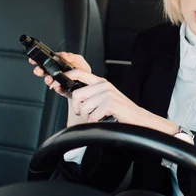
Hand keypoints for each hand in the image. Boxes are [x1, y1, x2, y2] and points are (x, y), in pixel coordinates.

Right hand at [28, 52, 90, 96]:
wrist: (90, 81)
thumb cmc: (82, 69)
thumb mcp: (78, 60)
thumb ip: (71, 56)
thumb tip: (63, 54)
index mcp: (57, 65)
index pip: (45, 62)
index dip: (37, 61)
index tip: (33, 60)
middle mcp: (55, 74)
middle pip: (44, 72)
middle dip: (39, 71)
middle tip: (38, 71)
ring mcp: (58, 82)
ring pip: (50, 82)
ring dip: (48, 80)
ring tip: (49, 79)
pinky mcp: (64, 90)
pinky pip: (59, 90)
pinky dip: (58, 89)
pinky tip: (57, 87)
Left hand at [64, 69, 182, 136]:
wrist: (137, 118)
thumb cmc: (120, 110)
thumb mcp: (103, 97)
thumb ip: (89, 94)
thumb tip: (71, 94)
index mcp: (101, 82)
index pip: (79, 73)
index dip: (66, 77)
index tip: (58, 84)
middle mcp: (103, 85)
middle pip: (77, 95)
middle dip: (77, 107)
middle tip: (83, 112)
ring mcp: (107, 94)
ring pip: (84, 107)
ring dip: (88, 116)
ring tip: (98, 116)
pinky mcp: (110, 103)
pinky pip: (92, 116)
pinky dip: (95, 122)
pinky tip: (103, 119)